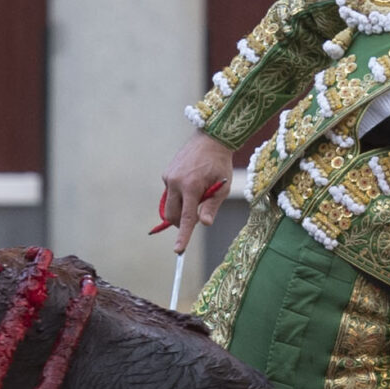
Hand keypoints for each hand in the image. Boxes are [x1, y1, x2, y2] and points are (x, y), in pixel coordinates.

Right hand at [158, 134, 235, 254]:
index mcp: (191, 186)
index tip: (178, 250)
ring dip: (181, 208)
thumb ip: (212, 206)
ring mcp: (169, 177)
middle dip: (181, 222)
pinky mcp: (166, 174)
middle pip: (172, 215)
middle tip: (197, 216)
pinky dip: (179, 196)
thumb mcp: (223, 187)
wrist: (211, 138)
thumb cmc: (220, 164)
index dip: (183, 236)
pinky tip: (191, 182)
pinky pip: (170, 193)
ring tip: (197, 193)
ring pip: (170, 205)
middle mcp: (176, 182)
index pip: (187, 218)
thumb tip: (204, 224)